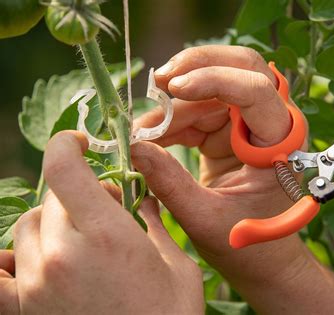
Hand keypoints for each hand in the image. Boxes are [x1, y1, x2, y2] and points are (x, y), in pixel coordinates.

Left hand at [0, 131, 203, 314]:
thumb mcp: (175, 265)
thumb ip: (153, 222)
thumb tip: (142, 195)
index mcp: (106, 235)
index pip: (64, 168)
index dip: (67, 143)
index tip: (80, 142)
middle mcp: (62, 255)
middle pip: (51, 197)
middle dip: (77, 192)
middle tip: (104, 206)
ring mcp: (36, 284)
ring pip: (26, 226)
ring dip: (51, 221)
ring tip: (79, 238)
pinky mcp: (24, 309)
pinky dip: (9, 260)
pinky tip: (29, 261)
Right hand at [131, 45, 333, 313]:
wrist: (262, 260)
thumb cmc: (246, 247)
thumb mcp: (204, 219)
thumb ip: (169, 183)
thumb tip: (134, 146)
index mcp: (278, 145)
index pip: (255, 90)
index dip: (214, 80)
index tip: (172, 89)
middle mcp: (269, 126)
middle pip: (242, 67)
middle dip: (198, 67)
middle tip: (160, 82)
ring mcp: (248, 127)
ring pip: (213, 88)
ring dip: (175, 102)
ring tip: (143, 130)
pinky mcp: (229, 134)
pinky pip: (198, 112)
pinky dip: (172, 120)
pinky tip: (152, 136)